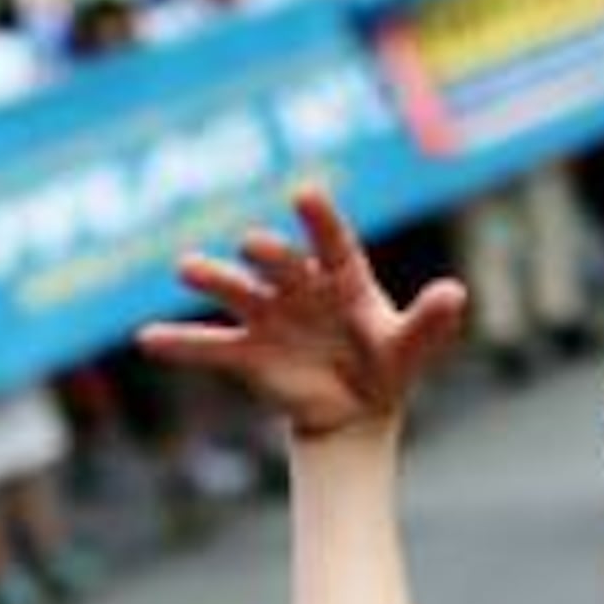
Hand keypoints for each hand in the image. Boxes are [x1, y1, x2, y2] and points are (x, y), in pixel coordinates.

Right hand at [137, 186, 465, 440]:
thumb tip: (456, 294)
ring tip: (187, 269)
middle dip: (267, 254)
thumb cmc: (388, 363)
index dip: (320, 220)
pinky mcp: (247, 352)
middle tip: (252, 243)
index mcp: (342, 277)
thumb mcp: (412, 347)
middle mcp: (299, 287)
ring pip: (236, 291)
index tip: (305, 195)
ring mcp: (269, 316)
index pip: (333, 243)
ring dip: (213, 277)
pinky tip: (147, 338)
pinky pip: (210, 346)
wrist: (358, 408)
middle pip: (280, 264)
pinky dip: (180, 343)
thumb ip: (431, 323)